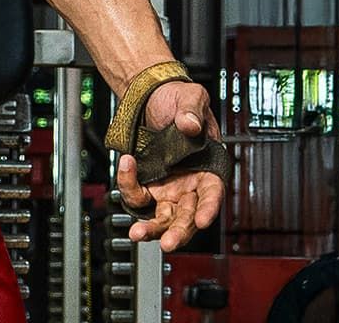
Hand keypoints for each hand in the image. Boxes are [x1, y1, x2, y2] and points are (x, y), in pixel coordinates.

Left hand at [115, 80, 225, 252]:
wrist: (151, 96)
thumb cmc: (177, 99)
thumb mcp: (191, 98)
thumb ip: (192, 111)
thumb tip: (189, 124)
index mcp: (208, 169)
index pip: (212, 194)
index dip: (209, 208)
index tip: (203, 220)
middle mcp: (189, 186)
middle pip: (187, 216)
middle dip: (178, 231)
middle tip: (168, 242)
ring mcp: (167, 189)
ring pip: (162, 217)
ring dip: (152, 228)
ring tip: (138, 233)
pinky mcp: (146, 185)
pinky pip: (137, 195)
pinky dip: (129, 184)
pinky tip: (126, 166)